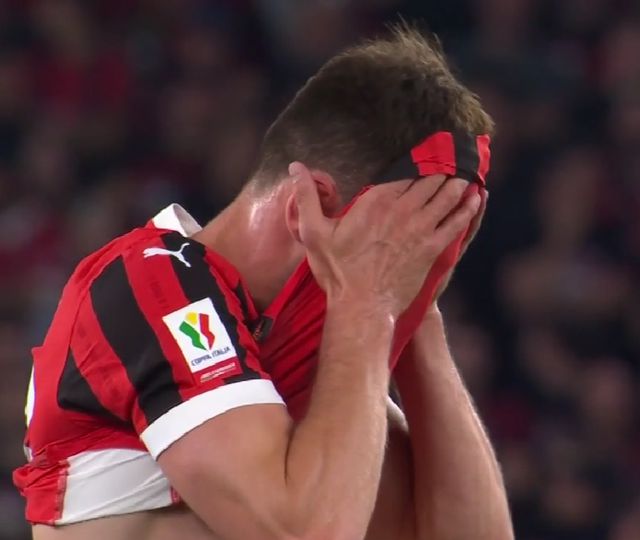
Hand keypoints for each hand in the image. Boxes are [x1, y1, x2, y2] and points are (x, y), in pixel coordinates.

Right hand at [290, 162, 480, 319]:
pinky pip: (457, 222)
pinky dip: (468, 208)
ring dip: (458, 182)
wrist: (361, 306)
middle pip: (430, 179)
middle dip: (444, 166)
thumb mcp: (312, 231)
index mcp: (376, 200)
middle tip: (456, 154)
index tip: (432, 146)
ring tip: (467, 172)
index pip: (406, 171)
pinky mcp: (432, 248)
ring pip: (447, 196)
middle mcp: (403, 209)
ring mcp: (421, 228)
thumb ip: (306, 196)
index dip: (422, 158)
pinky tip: (477, 198)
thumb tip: (295, 166)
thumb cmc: (337, 270)